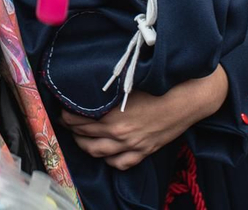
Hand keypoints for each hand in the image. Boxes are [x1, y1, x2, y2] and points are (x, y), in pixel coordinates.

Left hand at [60, 66, 228, 169]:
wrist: (185, 100)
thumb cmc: (157, 86)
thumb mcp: (128, 84)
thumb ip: (108, 89)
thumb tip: (89, 85)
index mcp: (113, 116)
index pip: (79, 119)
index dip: (66, 114)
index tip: (62, 108)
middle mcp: (120, 134)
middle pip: (85, 136)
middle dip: (72, 129)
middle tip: (66, 122)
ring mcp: (132, 146)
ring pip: (99, 153)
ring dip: (85, 146)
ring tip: (79, 138)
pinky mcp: (144, 152)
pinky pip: (121, 163)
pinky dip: (109, 160)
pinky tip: (105, 154)